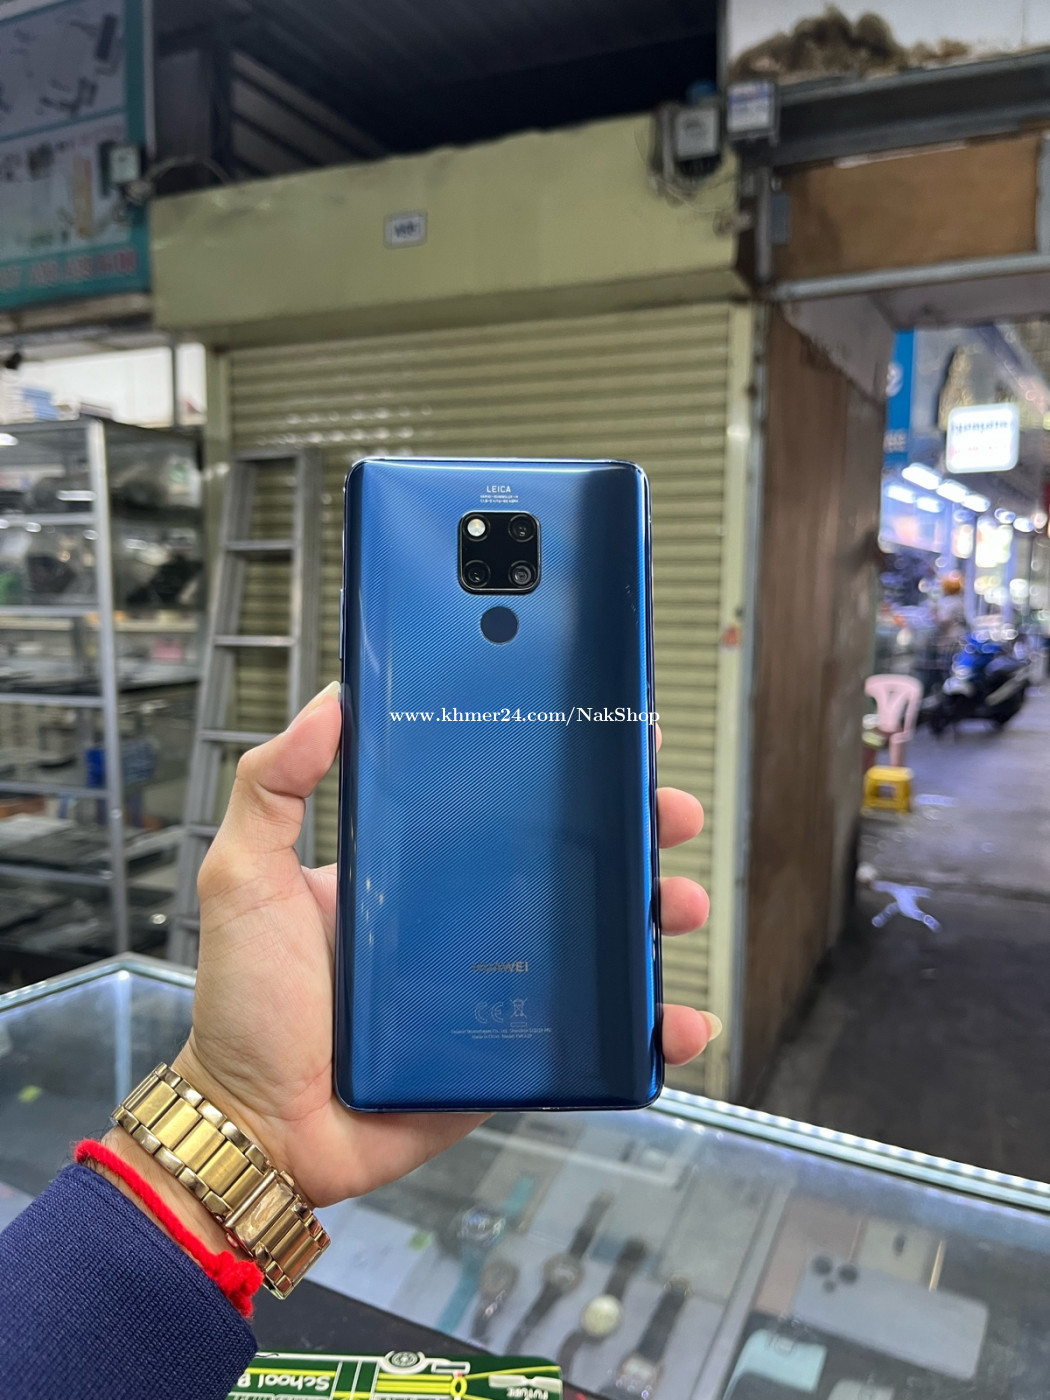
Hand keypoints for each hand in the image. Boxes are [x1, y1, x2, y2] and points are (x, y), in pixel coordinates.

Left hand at [174, 683, 717, 1207]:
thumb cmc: (248, 1005)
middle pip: (570, 865)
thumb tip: (331, 701)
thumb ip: (273, 787)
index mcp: (415, 870)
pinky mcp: (511, 1051)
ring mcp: (494, 986)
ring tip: (679, 906)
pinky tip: (677, 1019)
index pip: (502, 804)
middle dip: (633, 836)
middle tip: (666, 815)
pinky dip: (647, 1028)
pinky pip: (592, 1035)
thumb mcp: (244, 878)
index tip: (607, 737)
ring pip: (596, 943)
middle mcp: (464, 919)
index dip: (560, 771)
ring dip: (654, 919)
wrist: (263, 1130)